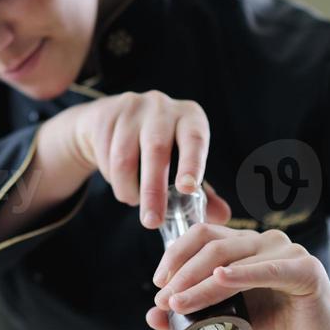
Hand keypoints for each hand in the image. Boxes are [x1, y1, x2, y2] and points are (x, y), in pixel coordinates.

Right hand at [63, 91, 231, 226]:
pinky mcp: (106, 115)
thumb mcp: (182, 162)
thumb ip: (202, 191)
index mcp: (190, 117)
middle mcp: (163, 107)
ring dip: (127, 188)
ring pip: (124, 156)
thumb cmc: (159, 147)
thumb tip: (223, 216)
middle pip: (157, 150)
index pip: (194, 139)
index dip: (192, 164)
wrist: (114, 122)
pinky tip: (120, 182)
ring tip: (134, 201)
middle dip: (153, 190)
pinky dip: (112, 179)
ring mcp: (132, 107)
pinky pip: (106, 156)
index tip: (187, 190)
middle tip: (151, 222)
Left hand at [146, 224, 329, 329]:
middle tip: (164, 299)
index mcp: (244, 247)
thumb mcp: (225, 326)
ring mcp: (286, 250)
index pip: (203, 236)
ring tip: (180, 302)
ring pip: (231, 259)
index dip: (176, 254)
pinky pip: (268, 268)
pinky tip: (222, 279)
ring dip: (201, 283)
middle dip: (182, 273)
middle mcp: (263, 242)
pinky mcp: (305, 268)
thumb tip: (150, 317)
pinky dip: (243, 273)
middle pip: (212, 246)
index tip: (158, 283)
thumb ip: (191, 319)